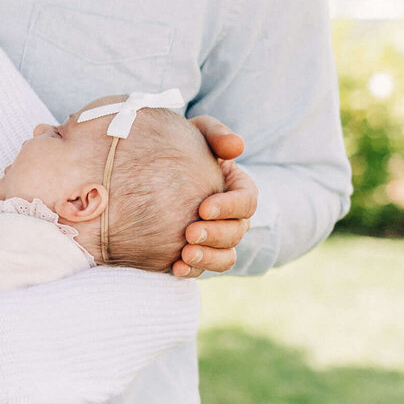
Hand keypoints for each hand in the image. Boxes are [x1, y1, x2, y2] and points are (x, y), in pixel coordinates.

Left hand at [174, 115, 257, 277]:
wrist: (155, 167)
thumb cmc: (184, 145)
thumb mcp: (200, 132)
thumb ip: (217, 135)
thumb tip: (236, 147)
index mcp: (239, 189)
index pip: (247, 202)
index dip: (229, 207)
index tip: (203, 208)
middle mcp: (232, 218)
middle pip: (236, 233)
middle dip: (215, 235)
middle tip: (189, 232)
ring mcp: (216, 239)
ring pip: (225, 257)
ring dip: (207, 258)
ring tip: (184, 255)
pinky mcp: (196, 253)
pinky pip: (202, 269)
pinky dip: (191, 271)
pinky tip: (174, 268)